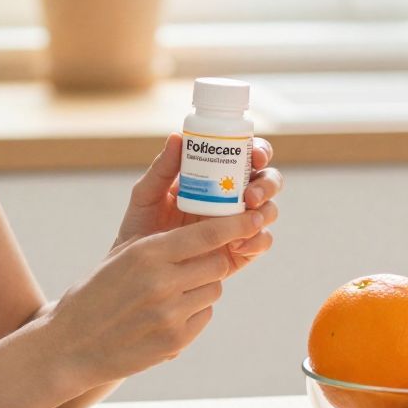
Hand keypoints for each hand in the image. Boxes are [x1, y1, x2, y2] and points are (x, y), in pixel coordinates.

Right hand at [43, 207, 275, 390]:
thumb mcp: (123, 257)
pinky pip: (204, 316)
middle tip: (195, 264)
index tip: (257, 217)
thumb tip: (210, 229)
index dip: (237, 224)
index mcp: (148, 254)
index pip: (208, 234)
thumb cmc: (96, 293)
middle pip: (218, 264)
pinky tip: (165, 316)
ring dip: (202, 287)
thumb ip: (163, 244)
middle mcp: (162, 283)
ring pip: (214, 290)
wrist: (70, 346)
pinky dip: (194, 312)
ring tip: (170, 294)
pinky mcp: (176, 342)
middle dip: (214, 261)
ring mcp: (170, 315)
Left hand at [115, 134, 283, 252]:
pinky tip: (237, 245)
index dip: (259, 151)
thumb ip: (162, 168)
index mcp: (216, 176)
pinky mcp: (243, 250)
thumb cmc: (141, 226)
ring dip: (266, 211)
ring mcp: (240, 224)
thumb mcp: (147, 195)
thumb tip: (177, 137)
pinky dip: (257, 240)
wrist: (138, 270)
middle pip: (268, 180)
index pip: (245, 156)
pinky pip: (262, 241)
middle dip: (268, 184)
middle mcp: (234, 197)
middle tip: (250, 196)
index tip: (255, 157)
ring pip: (269, 209)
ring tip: (247, 220)